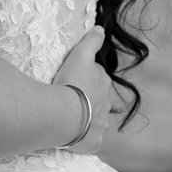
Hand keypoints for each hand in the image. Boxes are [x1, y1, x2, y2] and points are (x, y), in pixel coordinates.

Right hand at [53, 28, 114, 155]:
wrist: (65, 114)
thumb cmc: (71, 82)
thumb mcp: (80, 55)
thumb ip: (91, 41)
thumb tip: (101, 29)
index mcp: (103, 84)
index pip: (97, 79)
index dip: (85, 79)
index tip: (73, 81)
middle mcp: (106, 105)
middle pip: (98, 101)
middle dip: (88, 101)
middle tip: (70, 101)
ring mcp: (101, 125)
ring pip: (95, 121)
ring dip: (86, 120)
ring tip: (70, 120)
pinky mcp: (94, 143)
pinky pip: (90, 141)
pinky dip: (84, 139)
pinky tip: (73, 137)